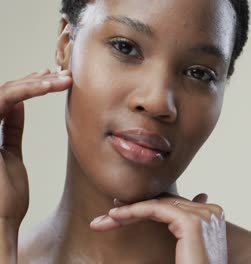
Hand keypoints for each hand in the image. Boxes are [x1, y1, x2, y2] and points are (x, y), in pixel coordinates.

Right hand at [0, 69, 70, 227]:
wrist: (0, 221)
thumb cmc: (6, 197)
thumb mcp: (11, 155)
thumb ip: (11, 129)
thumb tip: (17, 106)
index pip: (5, 98)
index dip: (27, 85)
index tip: (51, 79)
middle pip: (6, 91)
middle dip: (35, 81)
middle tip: (63, 76)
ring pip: (5, 91)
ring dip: (35, 83)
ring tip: (62, 80)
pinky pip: (4, 101)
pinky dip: (26, 91)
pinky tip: (47, 87)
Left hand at [90, 193, 226, 263]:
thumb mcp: (187, 246)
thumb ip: (181, 228)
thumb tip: (170, 213)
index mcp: (213, 214)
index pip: (175, 204)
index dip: (148, 206)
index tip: (123, 212)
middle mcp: (211, 211)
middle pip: (166, 203)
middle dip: (135, 208)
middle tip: (109, 215)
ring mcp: (203, 215)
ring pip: (158, 204)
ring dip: (128, 210)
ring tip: (105, 219)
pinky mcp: (191, 222)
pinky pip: (156, 209)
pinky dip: (133, 211)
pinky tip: (115, 217)